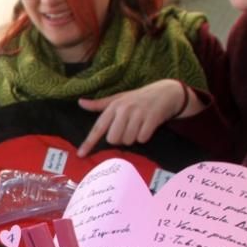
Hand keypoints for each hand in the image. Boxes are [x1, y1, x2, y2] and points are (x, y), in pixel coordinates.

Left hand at [77, 79, 193, 156]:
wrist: (166, 92)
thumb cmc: (138, 98)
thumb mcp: (118, 98)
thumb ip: (99, 104)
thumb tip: (80, 102)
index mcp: (113, 106)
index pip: (98, 127)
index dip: (88, 142)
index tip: (81, 154)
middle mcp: (124, 109)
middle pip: (113, 139)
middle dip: (119, 139)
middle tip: (127, 130)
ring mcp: (138, 113)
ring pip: (128, 140)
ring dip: (133, 138)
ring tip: (138, 126)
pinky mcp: (152, 118)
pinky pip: (142, 138)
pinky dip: (144, 137)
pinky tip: (147, 127)